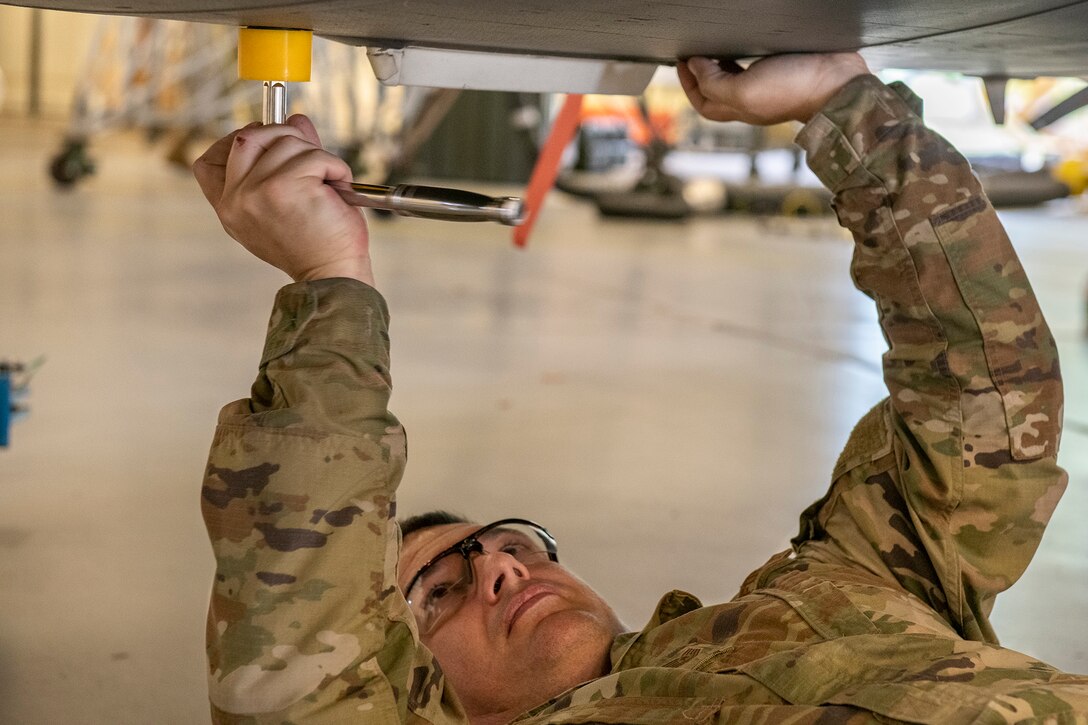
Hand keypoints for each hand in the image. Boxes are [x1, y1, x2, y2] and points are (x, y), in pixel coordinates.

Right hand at [192, 115, 373, 285]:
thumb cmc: (317, 244)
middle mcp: (235, 200)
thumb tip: (294, 118)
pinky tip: (340, 186)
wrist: (334, 276)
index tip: (266, 144)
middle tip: (309, 156)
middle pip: (247, 137)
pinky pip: (314, 155)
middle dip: (283, 136)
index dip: (235, 142)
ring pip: (286, 142)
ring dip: (317, 155)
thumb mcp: (289, 200)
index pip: (206, 162)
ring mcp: (256, 192)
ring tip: (330, 181)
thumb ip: (285, 157)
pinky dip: (335, 166)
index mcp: (229, 209)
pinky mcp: (284, 187)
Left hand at [677, 53, 870, 124]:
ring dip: (721, 63)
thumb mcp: (744, 92)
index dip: (689, 84)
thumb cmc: (795, 91)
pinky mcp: (787, 68)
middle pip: (717, 92)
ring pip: (737, 76)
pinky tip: (744, 40)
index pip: (704, 102)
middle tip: (693, 52)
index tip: (682, 61)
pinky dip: (745, 53)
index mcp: (741, 109)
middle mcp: (754, 99)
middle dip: (700, 74)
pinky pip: (758, 63)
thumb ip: (714, 82)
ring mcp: (772, 84)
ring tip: (713, 46)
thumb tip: (694, 66)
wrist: (841, 83)